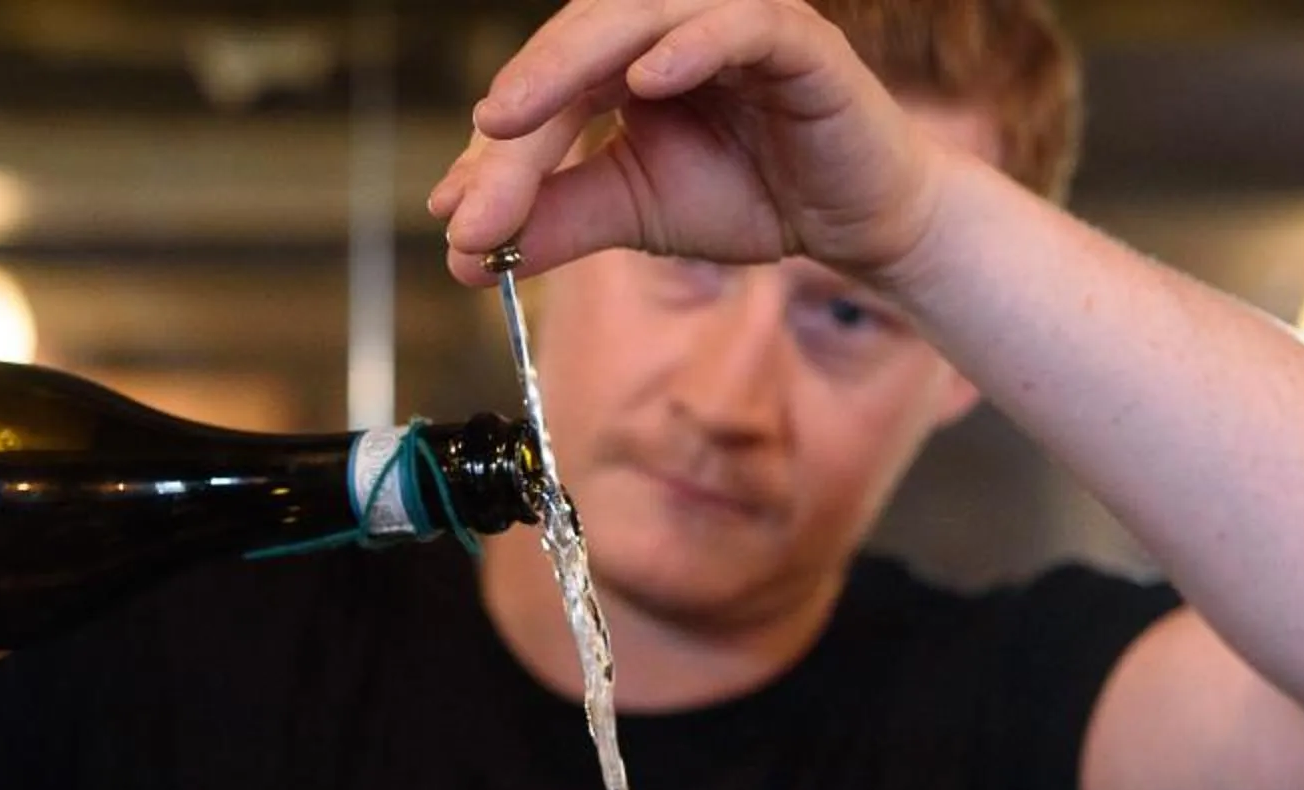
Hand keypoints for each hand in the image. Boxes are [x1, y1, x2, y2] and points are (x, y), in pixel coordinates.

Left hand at [428, 0, 948, 286]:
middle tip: (471, 188)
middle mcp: (672, 21)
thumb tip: (467, 252)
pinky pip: (740, 25)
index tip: (451, 211)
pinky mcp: (796, 37)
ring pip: (638, 15)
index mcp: (627, 52)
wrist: (852, 221)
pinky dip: (691, 47)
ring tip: (515, 119)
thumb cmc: (751, 194)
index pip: (546, 85)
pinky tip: (647, 82)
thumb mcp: (633, 211)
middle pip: (575, 43)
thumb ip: (557, 219)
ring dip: (569, 64)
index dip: (493, 148)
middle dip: (517, 115)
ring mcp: (733, 19)